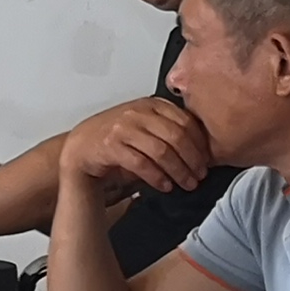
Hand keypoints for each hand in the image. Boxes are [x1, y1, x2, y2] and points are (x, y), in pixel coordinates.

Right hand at [60, 97, 212, 201]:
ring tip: (186, 184)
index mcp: (151, 104)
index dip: (201, 144)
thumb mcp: (146, 127)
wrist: (81, 149)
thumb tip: (202, 152)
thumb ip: (169, 131)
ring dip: (178, 171)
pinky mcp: (111, 144)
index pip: (186, 121)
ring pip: (162, 150)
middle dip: (193, 160)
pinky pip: (142, 163)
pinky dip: (157, 177)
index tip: (208, 161)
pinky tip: (165, 186)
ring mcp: (123, 127)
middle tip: (200, 176)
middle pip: (177, 136)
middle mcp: (138, 112)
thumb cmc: (117, 141)